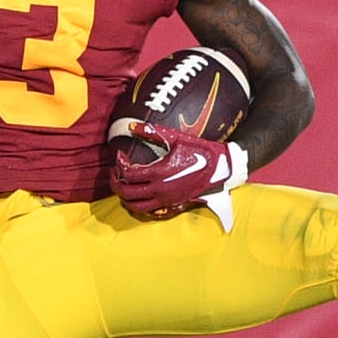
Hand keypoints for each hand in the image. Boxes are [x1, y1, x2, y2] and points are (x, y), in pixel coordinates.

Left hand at [109, 122, 246, 219]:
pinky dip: (138, 204)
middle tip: (115, 172)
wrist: (222, 168)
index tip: (120, 156)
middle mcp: (160, 189)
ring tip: (123, 185)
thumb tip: (131, 126)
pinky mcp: (172, 204)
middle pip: (126, 193)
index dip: (120, 165)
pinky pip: (148, 210)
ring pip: (135, 206)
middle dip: (116, 183)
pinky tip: (138, 193)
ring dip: (124, 197)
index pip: (128, 174)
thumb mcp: (176, 137)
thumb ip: (152, 132)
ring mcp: (166, 199)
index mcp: (159, 173)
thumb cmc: (200, 150)